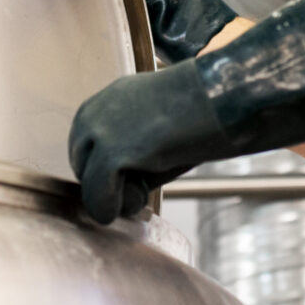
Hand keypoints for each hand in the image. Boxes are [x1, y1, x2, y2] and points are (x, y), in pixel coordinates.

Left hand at [68, 64, 217, 223]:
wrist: (220, 96)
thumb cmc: (198, 113)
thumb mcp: (153, 126)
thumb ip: (129, 150)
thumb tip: (117, 190)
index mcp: (102, 103)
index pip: (87, 150)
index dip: (110, 171)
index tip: (137, 175)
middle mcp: (92, 114)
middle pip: (83, 168)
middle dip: (110, 184)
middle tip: (142, 186)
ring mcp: (98, 134)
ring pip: (88, 185)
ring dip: (114, 197)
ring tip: (143, 191)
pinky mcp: (110, 154)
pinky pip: (98, 198)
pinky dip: (116, 208)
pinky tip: (140, 198)